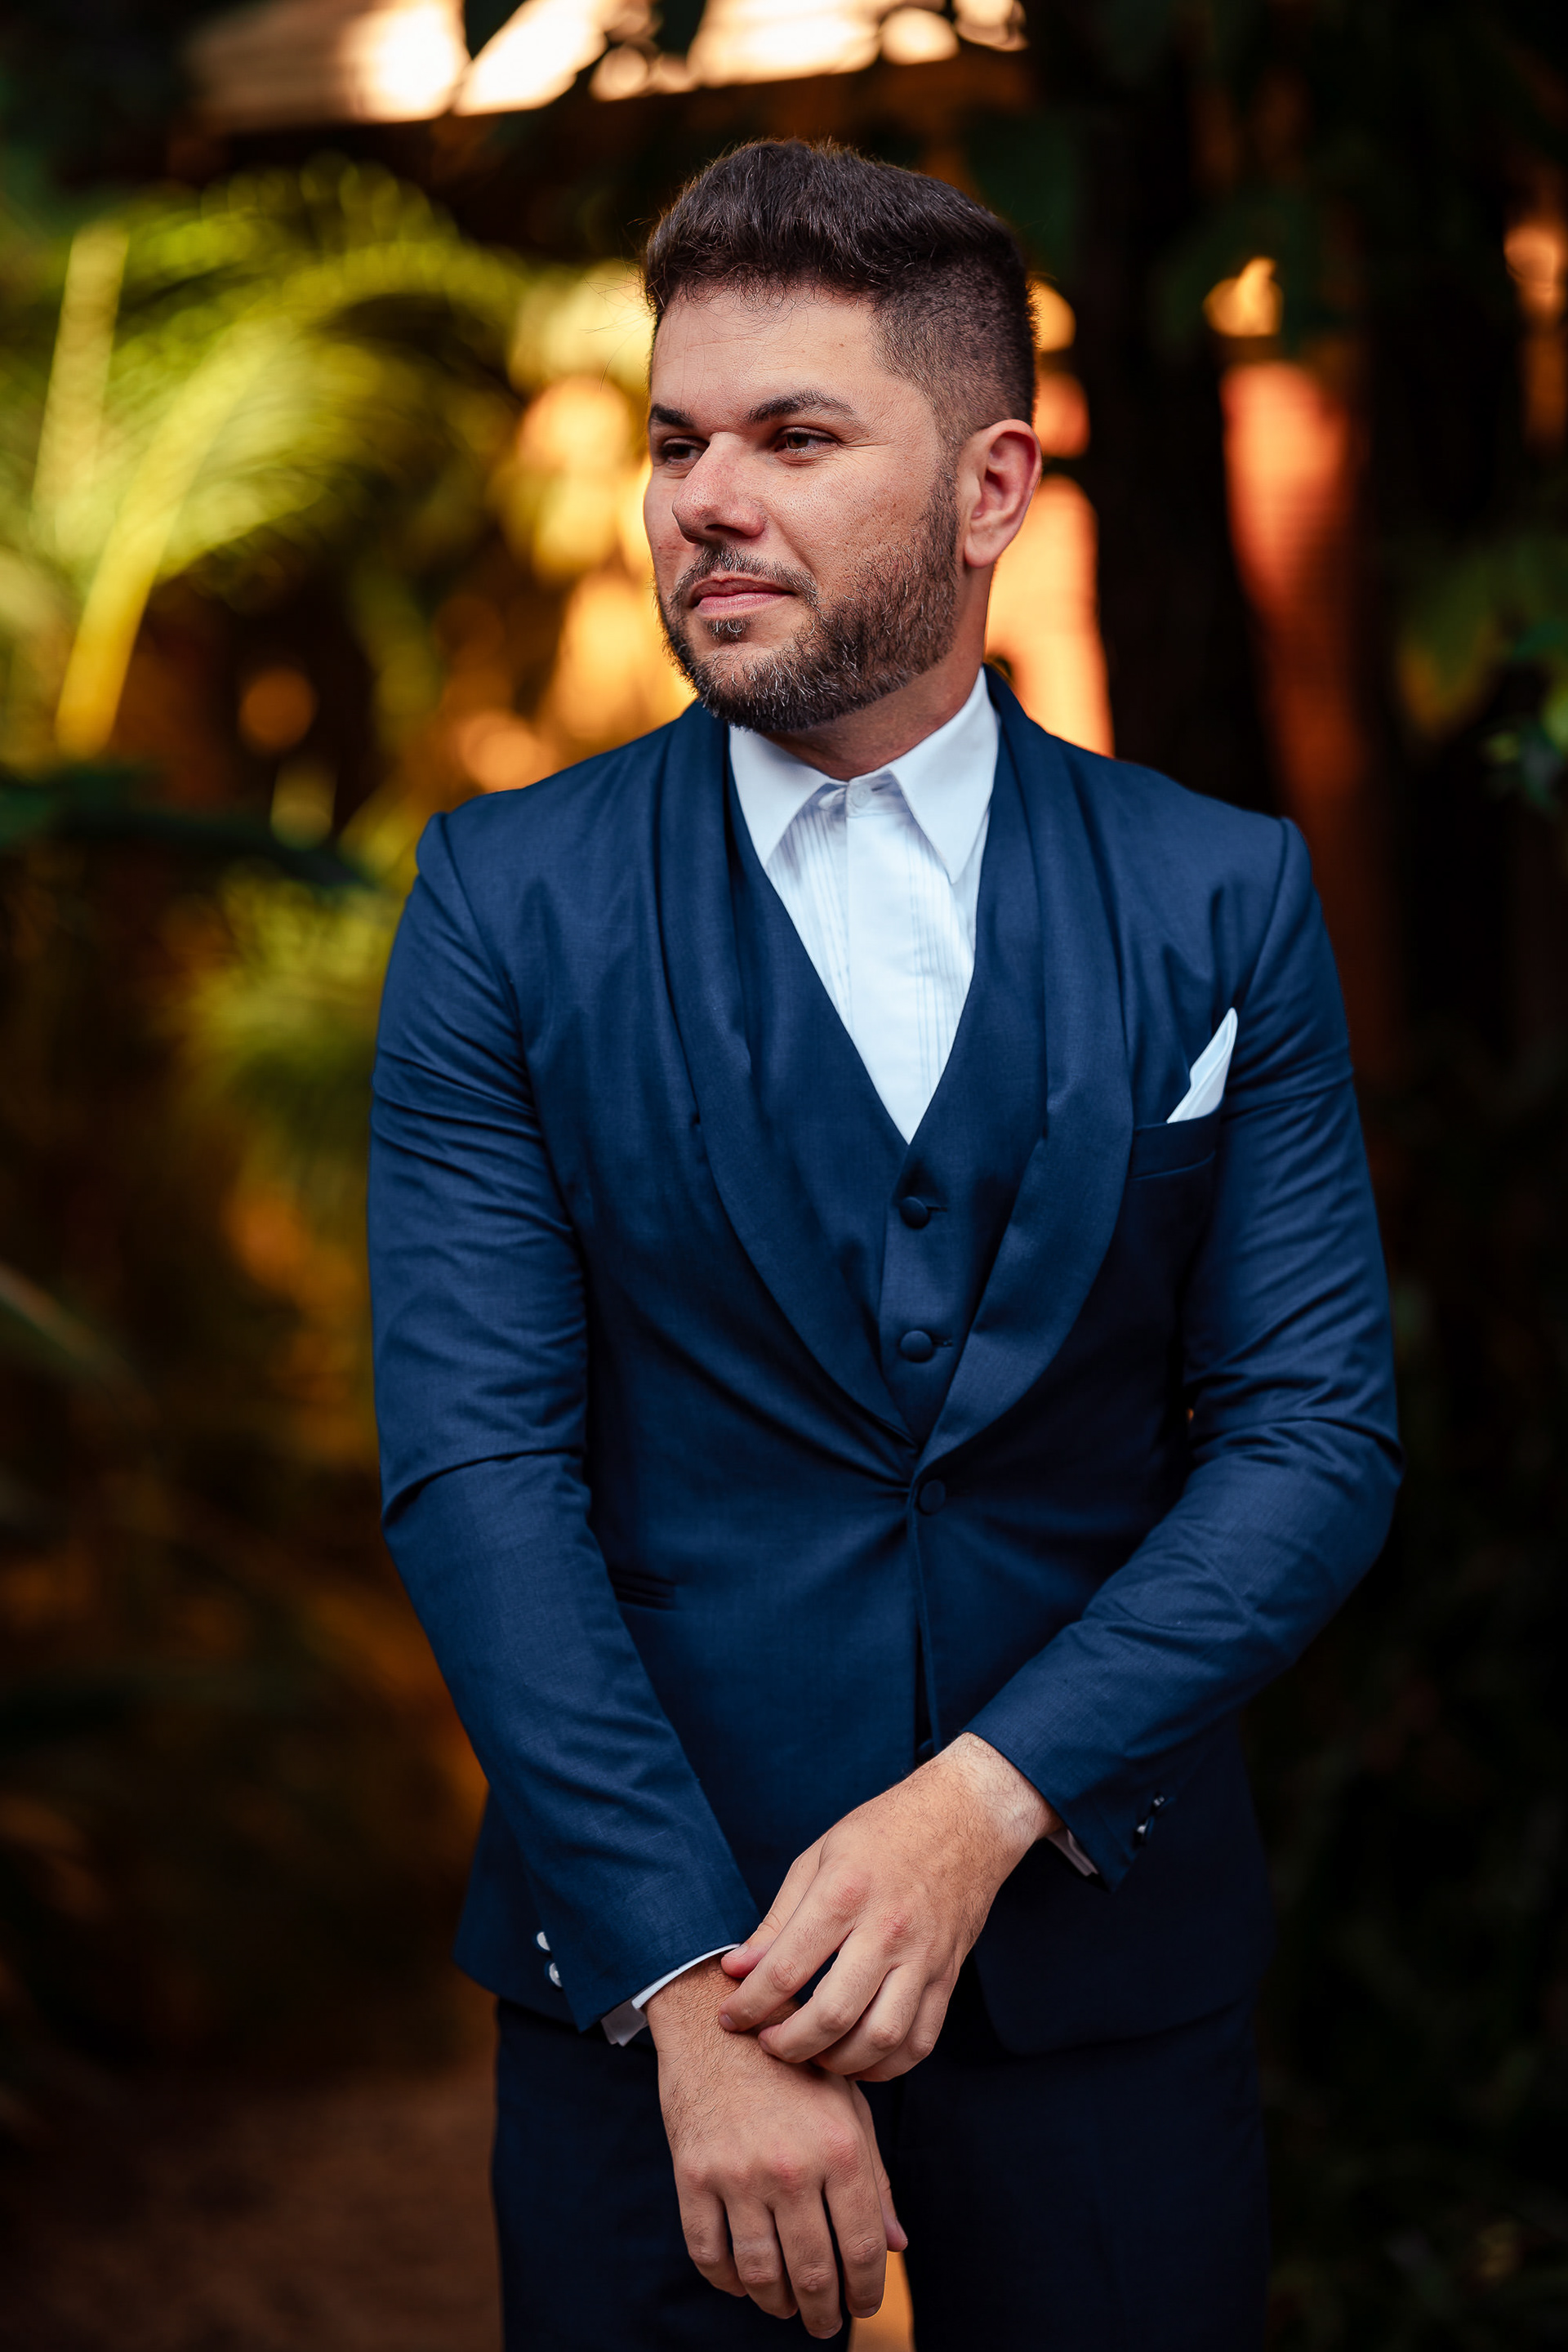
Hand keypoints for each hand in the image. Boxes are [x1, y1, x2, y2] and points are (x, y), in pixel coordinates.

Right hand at [648, 1956, 906, 2339]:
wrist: (718, 2019)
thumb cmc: (793, 2065)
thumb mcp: (847, 2108)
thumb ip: (873, 2179)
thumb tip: (895, 2246)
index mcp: (839, 2147)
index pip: (862, 2246)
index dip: (867, 2289)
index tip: (864, 2305)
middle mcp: (791, 2166)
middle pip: (813, 2271)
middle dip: (823, 2311)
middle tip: (825, 2324)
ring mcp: (738, 2173)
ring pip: (761, 2273)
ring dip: (776, 2303)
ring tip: (786, 2308)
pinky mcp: (693, 2176)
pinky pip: (709, 2253)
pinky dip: (727, 2280)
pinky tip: (742, 2281)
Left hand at [718, 1733, 1054, 2080]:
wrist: (963, 1817)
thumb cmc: (882, 1832)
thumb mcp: (818, 1856)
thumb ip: (778, 1920)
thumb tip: (737, 1969)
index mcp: (845, 1892)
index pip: (786, 1968)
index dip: (749, 2004)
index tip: (729, 2017)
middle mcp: (887, 1929)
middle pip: (832, 2015)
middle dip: (788, 2044)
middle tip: (767, 2044)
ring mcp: (924, 1957)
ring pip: (880, 2038)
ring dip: (837, 2062)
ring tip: (811, 2055)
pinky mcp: (948, 1975)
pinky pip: (919, 2041)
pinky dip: (886, 2065)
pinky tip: (857, 2058)